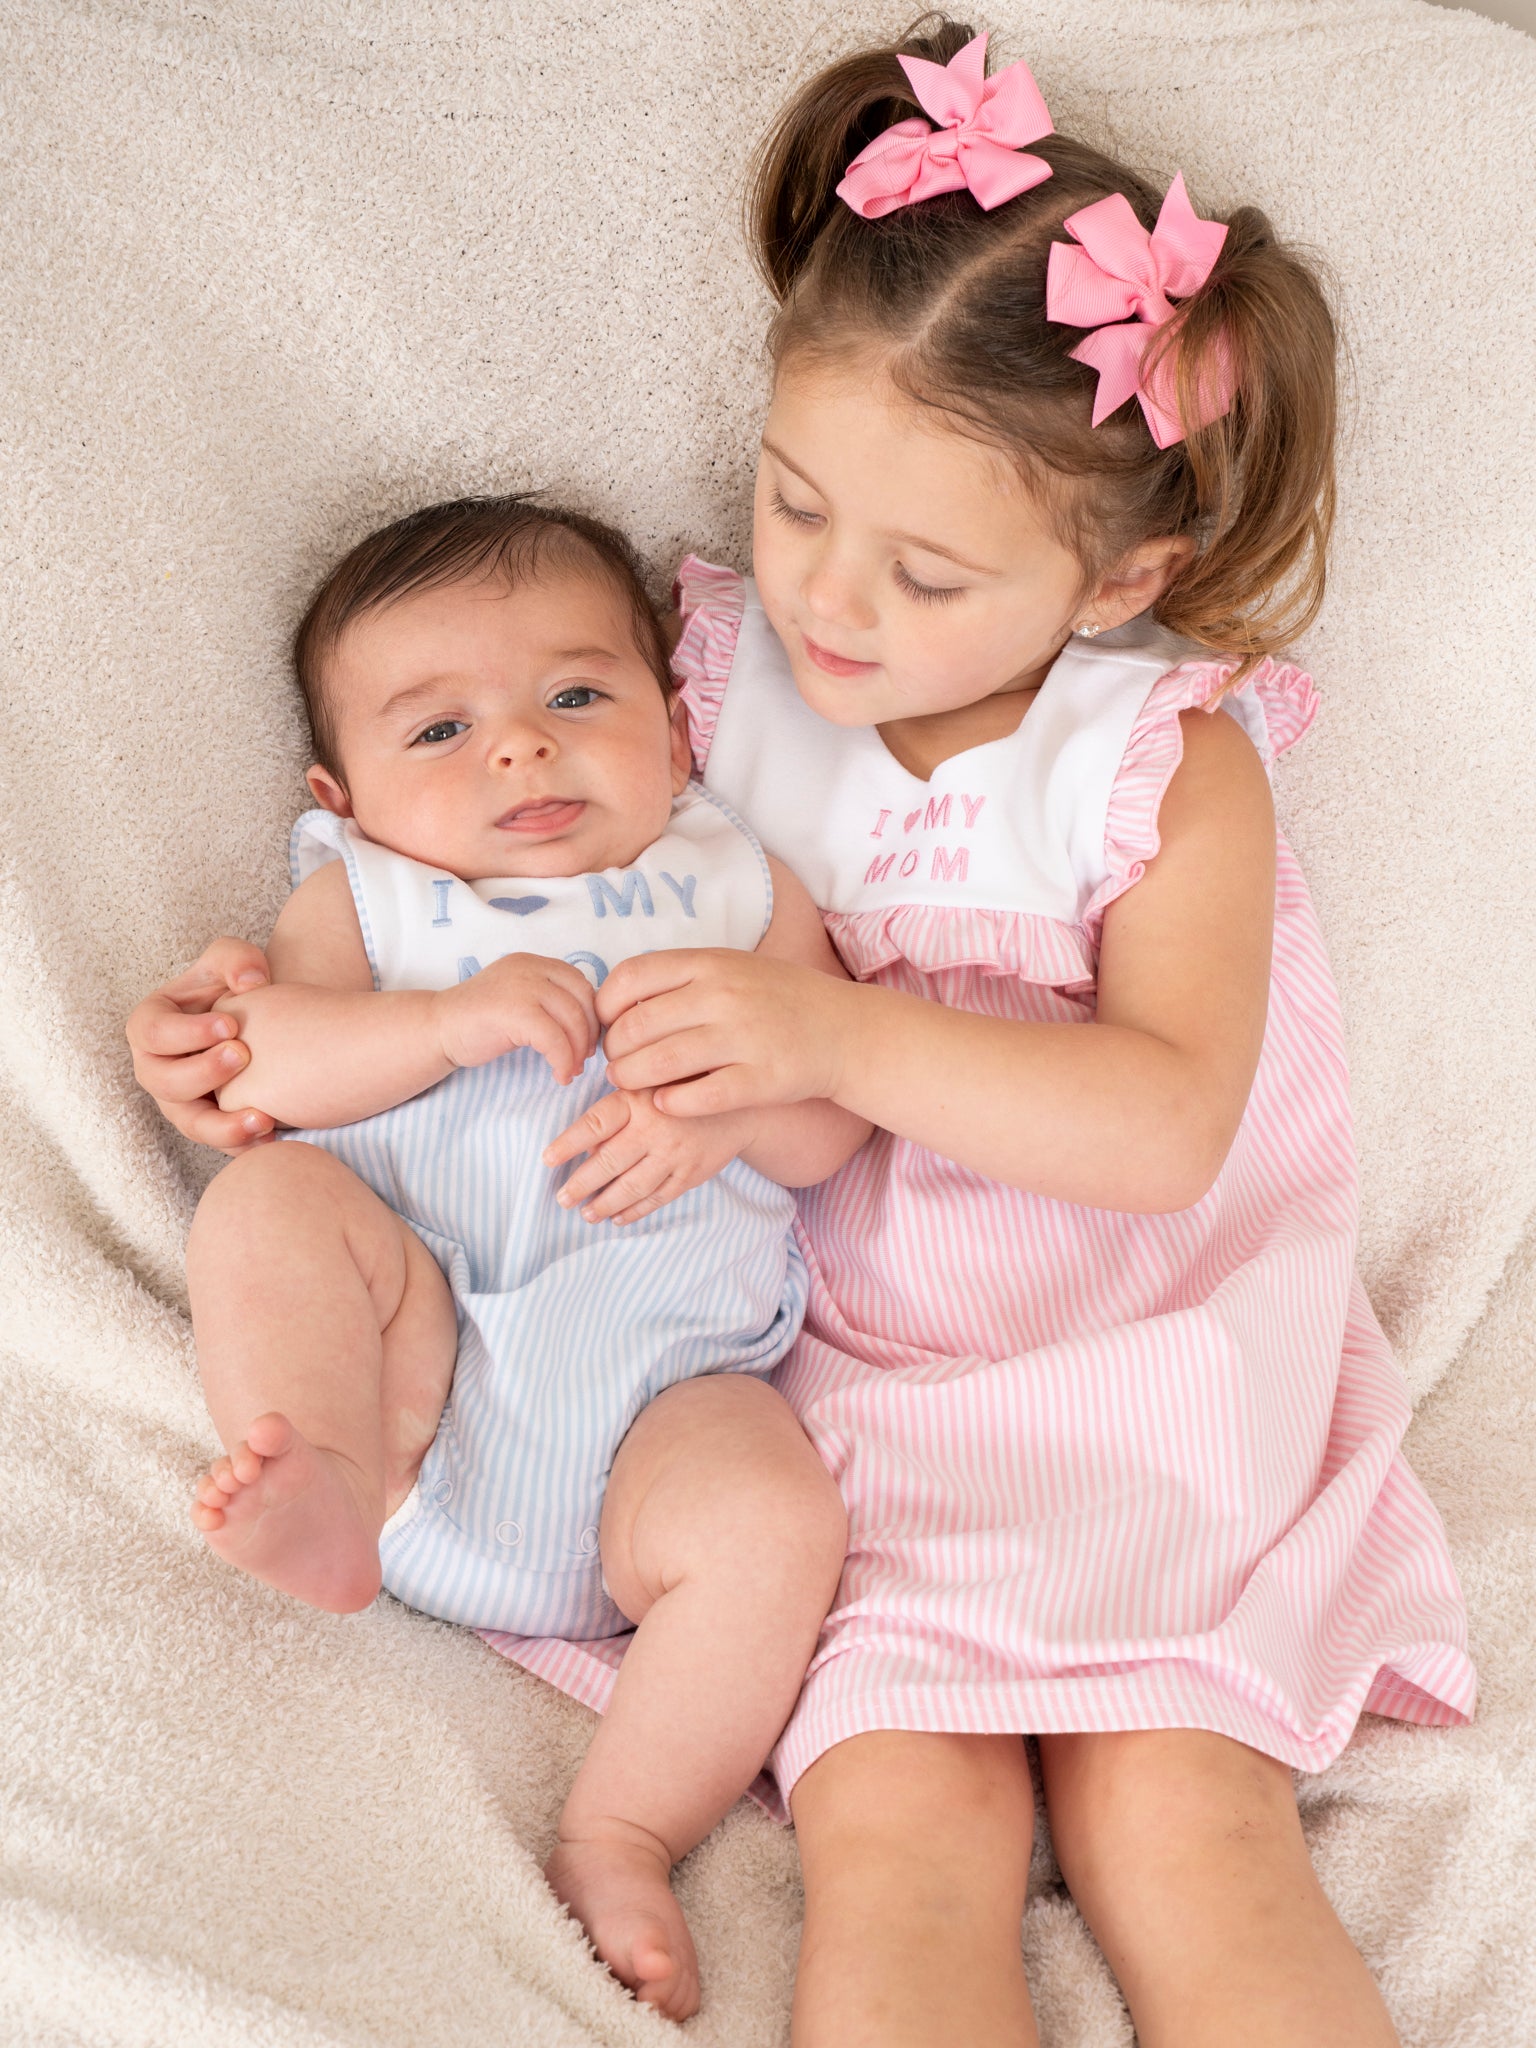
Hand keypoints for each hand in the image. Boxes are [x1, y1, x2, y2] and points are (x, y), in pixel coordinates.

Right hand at [126, 938, 275, 1150]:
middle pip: (164, 1082)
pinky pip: (219, 1144)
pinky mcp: (208, 1125)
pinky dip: (244, 1144)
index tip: (230, 1025)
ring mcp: (180, 1102)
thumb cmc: (237, 988)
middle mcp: (157, 1069)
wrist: (262, 1024)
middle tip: (244, 1056)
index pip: (153, 1033)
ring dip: (223, 1126)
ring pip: (190, 1124)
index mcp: (150, 1026)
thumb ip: (236, 959)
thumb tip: (249, 983)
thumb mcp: (232, 961)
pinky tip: (274, 1136)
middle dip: (202, 1073)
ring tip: (263, 1118)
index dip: (187, 1032)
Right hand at [434, 954, 598, 1083]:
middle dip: (589, 1033)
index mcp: (533, 963)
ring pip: (572, 1020)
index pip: (581, 983)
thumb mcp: (518, 997)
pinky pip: (554, 1039)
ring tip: (570, 1071)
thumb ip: (547, 999)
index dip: (592, 1014)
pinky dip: (563, 1061)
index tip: (587, 1039)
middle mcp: (530, 968)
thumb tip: (588, 1023)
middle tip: (583, 1059)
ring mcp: (522, 987)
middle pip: (582, 1000)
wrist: (437, 1029)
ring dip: (577, 1051)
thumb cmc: (479, 1021)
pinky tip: (558, 1075)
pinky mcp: (514, 1012)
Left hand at [543, 1088, 754, 1223]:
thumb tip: (587, 1144)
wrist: (740, 1103)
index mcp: (637, 1099)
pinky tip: (618, 1218)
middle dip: (581, 1184)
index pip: (594, 1125)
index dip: (568, 1144)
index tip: (547, 1160)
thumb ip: (618, 1106)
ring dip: (605, 1204)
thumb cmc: (683, 1086)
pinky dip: (635, 1211)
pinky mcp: (690, 1174)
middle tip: (562, 1199)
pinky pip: (657, 1198)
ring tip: (586, 1213)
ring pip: (631, 1187)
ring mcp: (674, 1154)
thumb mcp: (648, 1081)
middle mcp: (654, 1128)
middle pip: (608, 1163)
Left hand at [597, 949, 852, 1115]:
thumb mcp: (732, 968)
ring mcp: (744, 1038)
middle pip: (639, 1026)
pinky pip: (699, 1097)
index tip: (606, 1023)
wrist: (842, 1030)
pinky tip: (665, 1104)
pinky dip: (672, 1103)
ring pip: (661, 1063)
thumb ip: (682, 977)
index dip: (606, 1005)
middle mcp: (724, 996)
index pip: (632, 977)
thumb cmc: (777, 998)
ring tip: (628, 1084)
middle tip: (615, 1062)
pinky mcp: (761, 1079)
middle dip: (614, 1050)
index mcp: (711, 963)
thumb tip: (617, 997)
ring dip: (632, 1079)